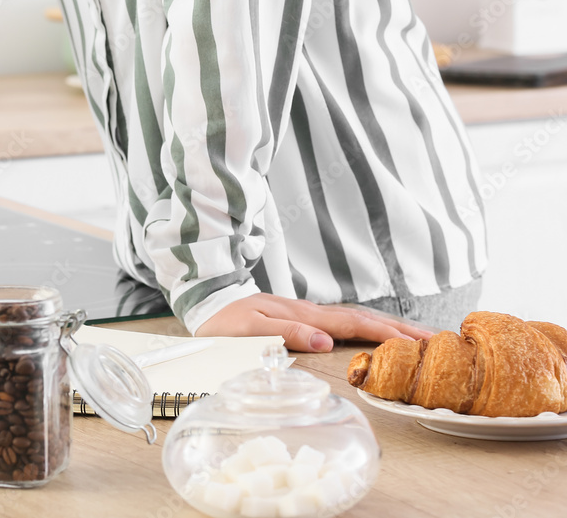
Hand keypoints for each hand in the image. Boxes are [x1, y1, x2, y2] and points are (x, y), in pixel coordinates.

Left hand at [195, 293, 433, 352]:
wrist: (207, 302)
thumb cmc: (224, 322)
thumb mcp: (249, 330)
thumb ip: (286, 334)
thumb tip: (325, 342)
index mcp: (302, 316)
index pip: (354, 325)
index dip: (387, 334)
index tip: (418, 342)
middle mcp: (310, 313)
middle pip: (364, 319)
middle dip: (401, 329)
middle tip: (437, 339)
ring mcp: (308, 314)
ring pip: (357, 319)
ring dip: (389, 327)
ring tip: (419, 336)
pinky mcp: (303, 318)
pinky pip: (343, 322)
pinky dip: (367, 327)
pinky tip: (377, 333)